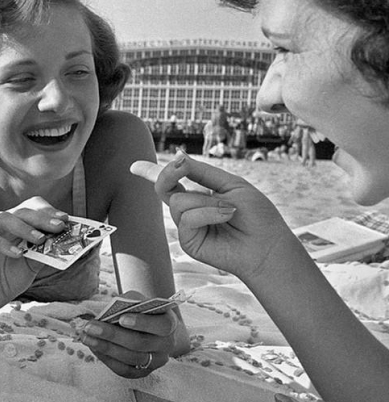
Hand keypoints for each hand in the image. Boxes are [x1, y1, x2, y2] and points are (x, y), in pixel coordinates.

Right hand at [0, 196, 67, 312]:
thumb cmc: (10, 278)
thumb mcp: (32, 265)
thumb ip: (44, 252)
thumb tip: (63, 241)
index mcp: (16, 224)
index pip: (32, 209)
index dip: (48, 212)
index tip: (65, 220)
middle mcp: (0, 222)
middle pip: (22, 212)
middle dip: (42, 218)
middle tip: (58, 226)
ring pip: (5, 219)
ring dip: (24, 228)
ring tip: (40, 239)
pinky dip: (4, 244)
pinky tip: (17, 253)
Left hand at [77, 291, 179, 377]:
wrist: (147, 327)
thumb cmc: (139, 310)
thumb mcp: (136, 301)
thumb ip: (127, 303)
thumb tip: (108, 313)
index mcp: (170, 323)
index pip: (161, 326)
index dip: (142, 323)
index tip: (121, 318)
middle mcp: (167, 345)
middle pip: (140, 343)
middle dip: (112, 335)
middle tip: (90, 327)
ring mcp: (156, 361)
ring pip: (130, 358)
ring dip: (105, 348)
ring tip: (86, 337)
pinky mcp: (143, 372)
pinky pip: (124, 370)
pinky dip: (107, 359)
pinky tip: (94, 348)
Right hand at [130, 152, 294, 282]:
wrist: (267, 245)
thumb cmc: (256, 216)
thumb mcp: (231, 184)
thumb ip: (202, 173)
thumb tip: (179, 156)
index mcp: (199, 195)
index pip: (171, 183)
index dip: (152, 173)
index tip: (134, 167)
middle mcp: (189, 210)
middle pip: (164, 187)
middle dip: (168, 174)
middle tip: (181, 167)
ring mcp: (187, 226)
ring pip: (177, 202)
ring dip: (206, 201)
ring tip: (229, 210)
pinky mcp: (188, 241)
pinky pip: (187, 218)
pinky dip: (207, 213)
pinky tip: (225, 217)